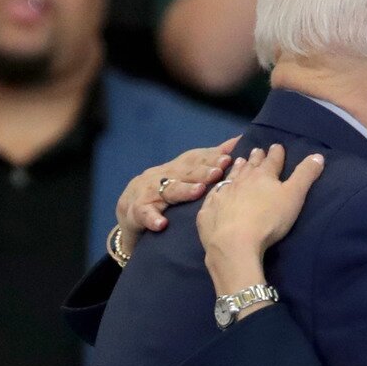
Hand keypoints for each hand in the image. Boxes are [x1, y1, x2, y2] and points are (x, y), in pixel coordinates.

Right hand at [115, 137, 237, 256]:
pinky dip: (152, 219)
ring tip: (198, 191)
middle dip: (202, 171)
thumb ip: (210, 161)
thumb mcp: (185, 176)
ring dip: (183, 190)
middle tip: (218, 172)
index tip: (229, 158)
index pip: (195, 160)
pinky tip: (162, 224)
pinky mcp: (136, 212)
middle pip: (184, 172)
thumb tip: (238, 141)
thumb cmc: (164, 192)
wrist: (128, 211)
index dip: (210, 158)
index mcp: (176, 169)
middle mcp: (162, 176)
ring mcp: (148, 193)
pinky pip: (144, 214)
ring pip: (167, 190)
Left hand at [198, 145, 324, 290]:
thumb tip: (318, 155)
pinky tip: (216, 191)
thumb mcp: (294, 196)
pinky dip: (216, 190)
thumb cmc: (269, 219)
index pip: (272, 161)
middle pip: (249, 166)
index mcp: (263, 176)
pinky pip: (212, 196)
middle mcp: (241, 181)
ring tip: (238, 161)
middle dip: (255, 158)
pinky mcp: (208, 211)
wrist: (233, 242)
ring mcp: (222, 194)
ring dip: (236, 169)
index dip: (276, 153)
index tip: (277, 146)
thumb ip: (305, 176)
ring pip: (230, 177)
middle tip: (256, 150)